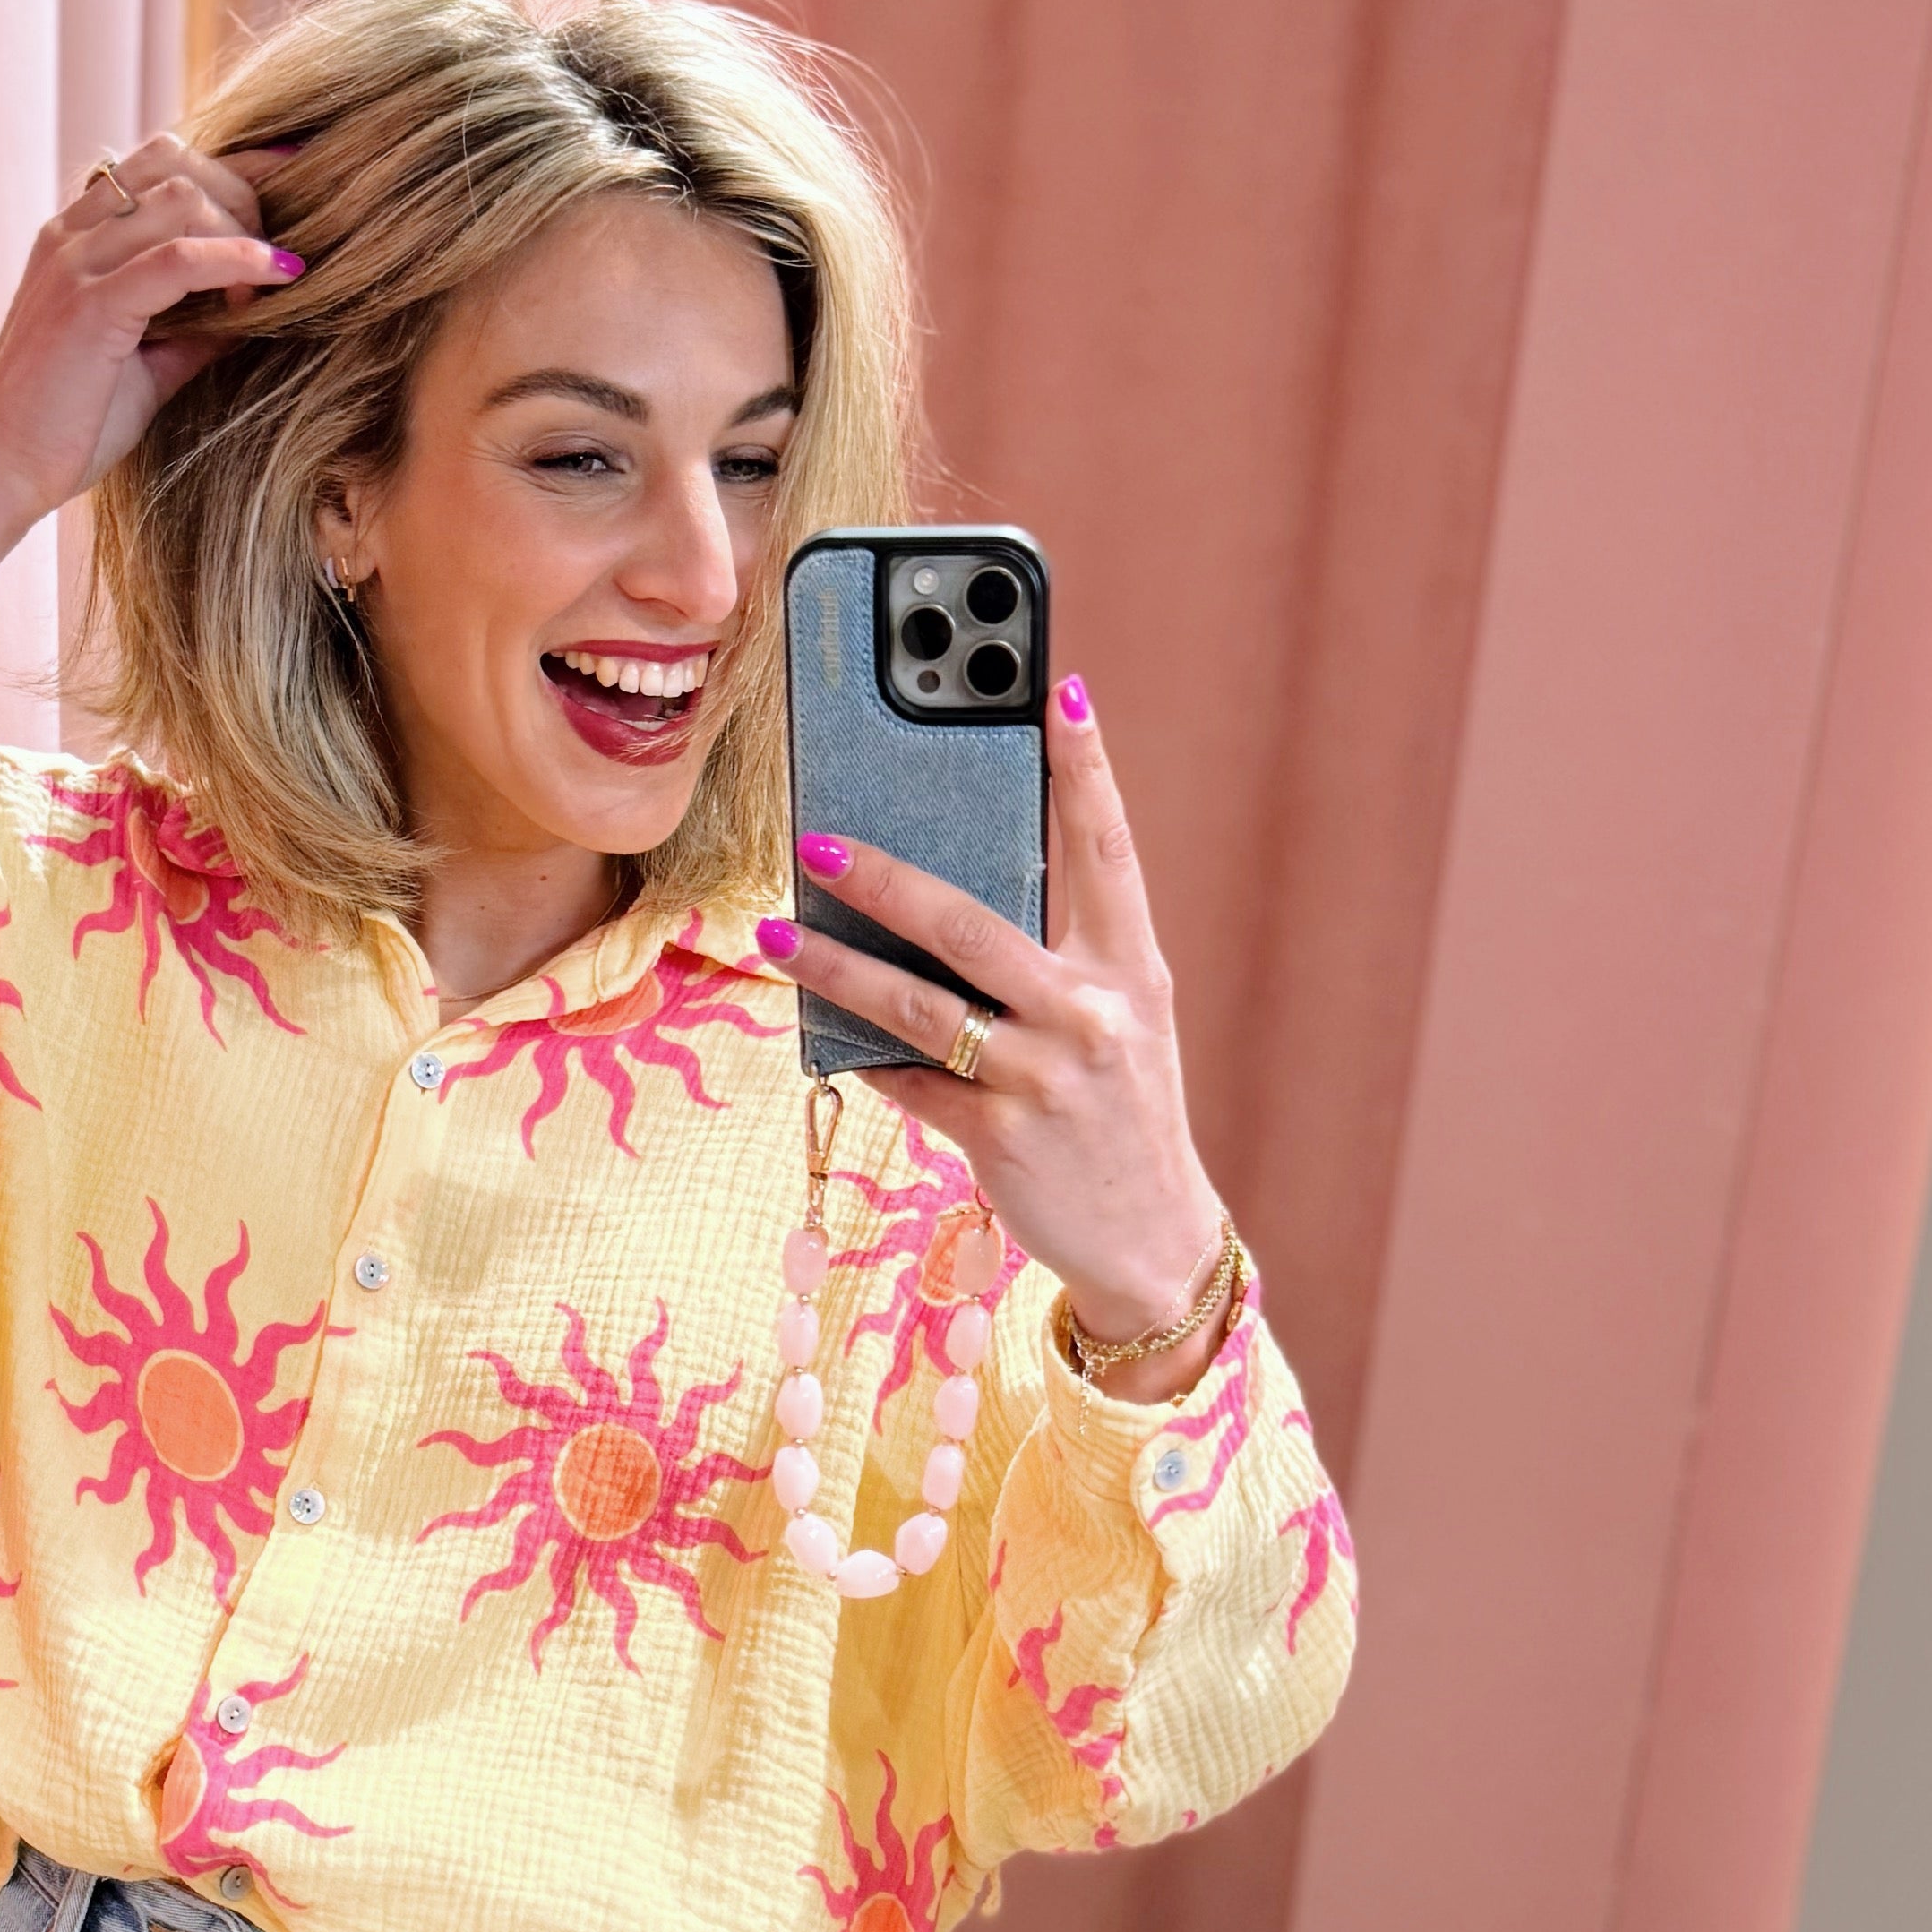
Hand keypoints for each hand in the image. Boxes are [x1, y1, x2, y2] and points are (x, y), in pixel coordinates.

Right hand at [0, 138, 298, 610]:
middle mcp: (71, 235)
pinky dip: (237, 259)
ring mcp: (76, 264)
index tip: (289, 181)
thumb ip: (191, 330)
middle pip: (175, 163)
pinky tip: (278, 277)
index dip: (232, 166)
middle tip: (276, 255)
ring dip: (242, 230)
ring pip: (181, 197)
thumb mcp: (144, 367)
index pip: (158, 164)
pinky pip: (178, 259)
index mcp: (75, 238)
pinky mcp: (91, 306)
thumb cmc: (66, 428)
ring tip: (269, 283)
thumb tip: (251, 310)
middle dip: (242, 196)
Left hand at [769, 674, 1236, 1399]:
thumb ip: (1058, 955)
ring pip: (919, 1006)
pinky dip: (865, 1060)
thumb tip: (948, 888)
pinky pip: (910, 1083)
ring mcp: (1045, 1077)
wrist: (1151, 1241)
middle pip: (974, 921)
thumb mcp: (1118, 1022)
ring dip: (839, 968)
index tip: (1057, 690)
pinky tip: (826, 1039)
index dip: (1083, 768)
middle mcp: (1093, 1013)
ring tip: (780, 933)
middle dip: (889, 877)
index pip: (1106, 849)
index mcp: (1131, 967)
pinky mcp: (1001, 1137)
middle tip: (821, 838)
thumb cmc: (1118, 1112)